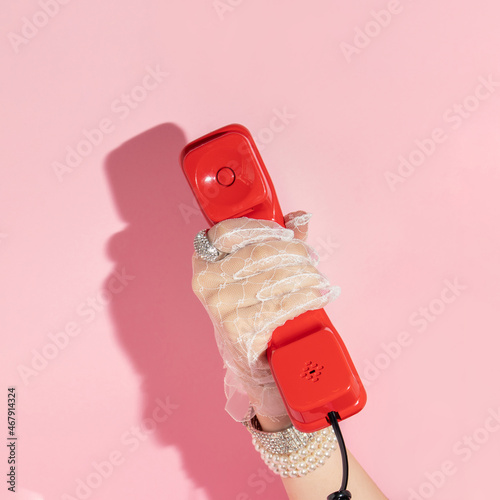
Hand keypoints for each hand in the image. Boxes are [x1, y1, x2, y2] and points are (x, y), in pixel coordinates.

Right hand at [191, 211, 339, 421]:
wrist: (251, 364)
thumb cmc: (252, 311)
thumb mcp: (259, 274)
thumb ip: (278, 242)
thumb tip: (301, 217)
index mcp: (204, 262)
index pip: (229, 231)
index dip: (264, 228)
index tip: (288, 234)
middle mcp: (206, 283)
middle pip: (260, 254)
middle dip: (296, 254)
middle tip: (313, 259)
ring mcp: (220, 309)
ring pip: (275, 279)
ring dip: (306, 277)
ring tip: (320, 279)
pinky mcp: (240, 330)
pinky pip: (283, 305)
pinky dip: (308, 298)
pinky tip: (320, 295)